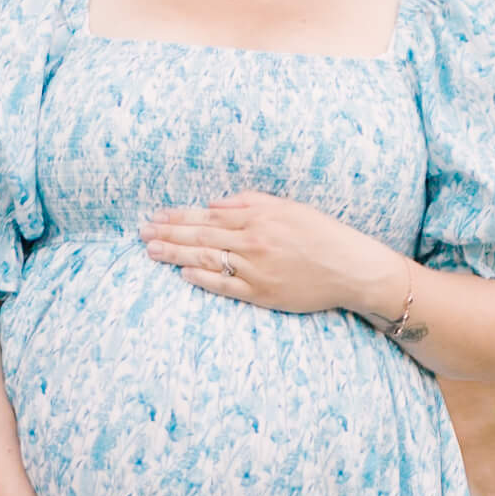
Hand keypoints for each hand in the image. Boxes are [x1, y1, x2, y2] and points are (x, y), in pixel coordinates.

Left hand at [140, 190, 389, 314]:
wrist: (352, 268)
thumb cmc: (323, 234)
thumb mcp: (289, 207)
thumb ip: (250, 202)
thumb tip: (214, 202)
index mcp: (258, 218)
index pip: (208, 216)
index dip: (178, 216)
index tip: (156, 216)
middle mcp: (253, 242)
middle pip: (200, 237)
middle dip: (168, 234)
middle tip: (142, 233)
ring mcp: (256, 270)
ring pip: (206, 260)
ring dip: (175, 256)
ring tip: (152, 252)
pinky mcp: (261, 294)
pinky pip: (225, 287)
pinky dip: (202, 280)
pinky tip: (183, 274)